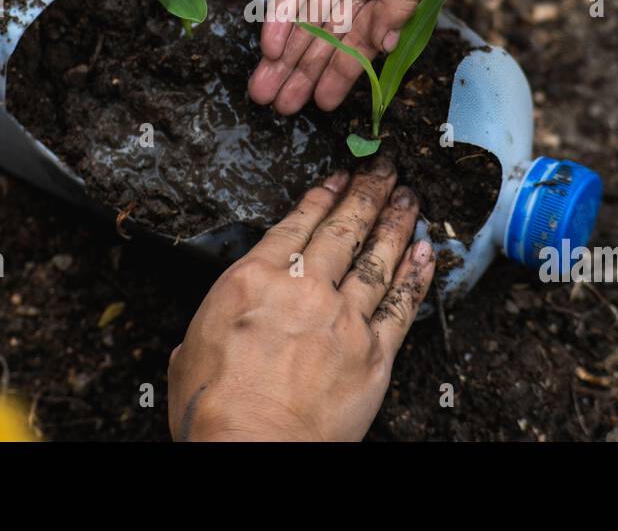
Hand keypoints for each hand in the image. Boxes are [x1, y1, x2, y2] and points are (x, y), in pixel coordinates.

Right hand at [167, 158, 436, 440]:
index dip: (322, 196)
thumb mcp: (191, 349)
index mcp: (253, 280)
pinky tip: (426, 253)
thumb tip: (216, 327)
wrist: (253, 449)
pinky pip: (402, 305)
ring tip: (409, 196)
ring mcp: (343, 319)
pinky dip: (416, 277)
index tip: (339, 177)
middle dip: (366, 193)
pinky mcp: (373, 354)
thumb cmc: (213, 410)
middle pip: (343, 230)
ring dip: (396, 222)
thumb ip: (215, 321)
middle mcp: (303, 290)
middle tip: (384, 168)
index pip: (296, 224)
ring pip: (377, 258)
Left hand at [248, 0, 443, 113]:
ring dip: (285, 53)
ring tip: (263, 87)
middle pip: (329, 37)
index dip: (340, 74)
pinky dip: (278, 14)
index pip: (364, 43)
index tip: (318, 104)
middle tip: (277, 106)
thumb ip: (396, 4)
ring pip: (306, 18)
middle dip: (303, 72)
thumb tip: (383, 47)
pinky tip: (266, 44)